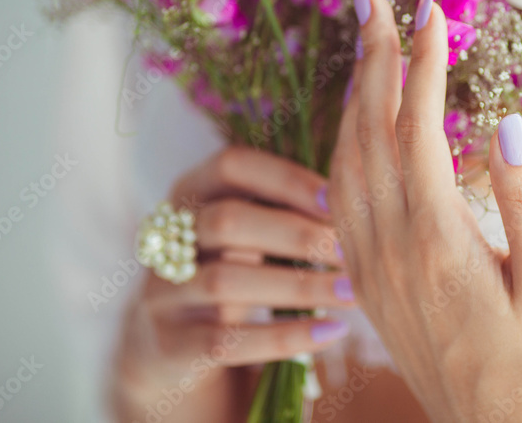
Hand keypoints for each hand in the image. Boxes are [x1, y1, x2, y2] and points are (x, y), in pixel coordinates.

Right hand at [113, 147, 355, 422]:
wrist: (171, 355)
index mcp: (191, 192)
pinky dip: (285, 338)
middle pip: (227, 222)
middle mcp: (165, 236)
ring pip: (226, 282)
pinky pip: (227, 342)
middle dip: (297, 235)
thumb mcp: (249, 233)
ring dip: (300, 287)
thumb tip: (360, 191)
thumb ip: (285, 207)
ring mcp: (162, 292)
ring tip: (353, 292)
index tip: (337, 202)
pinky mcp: (169, 345)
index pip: (231, 165)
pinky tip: (332, 332)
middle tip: (352, 252)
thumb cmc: (234, 273)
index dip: (285, 179)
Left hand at [325, 0, 521, 422]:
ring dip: (350, 97)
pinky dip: (340, 145)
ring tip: (363, 47)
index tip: (431, 8)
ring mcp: (366, 262)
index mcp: (436, 237)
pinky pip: (336, 197)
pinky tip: (351, 126)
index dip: (421, 62)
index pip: (416, 127)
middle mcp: (388, 243)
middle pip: (367, 130)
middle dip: (370, 58)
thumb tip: (503, 122)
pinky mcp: (362, 278)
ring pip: (342, 160)